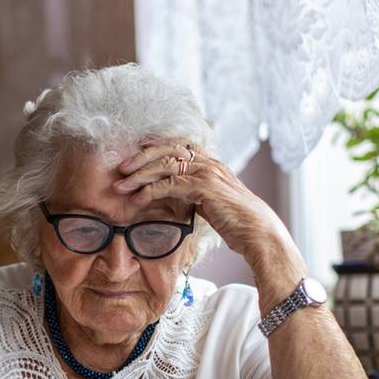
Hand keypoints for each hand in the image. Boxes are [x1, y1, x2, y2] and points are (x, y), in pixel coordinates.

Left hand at [114, 140, 307, 301]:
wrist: (258, 233)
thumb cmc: (237, 222)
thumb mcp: (211, 202)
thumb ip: (194, 192)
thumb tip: (173, 193)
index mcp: (210, 163)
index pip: (177, 145)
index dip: (154, 146)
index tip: (134, 152)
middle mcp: (209, 163)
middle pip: (168, 149)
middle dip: (141, 157)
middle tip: (121, 168)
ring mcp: (208, 173)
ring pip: (165, 165)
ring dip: (140, 174)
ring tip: (121, 185)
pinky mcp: (205, 188)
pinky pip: (170, 185)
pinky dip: (150, 190)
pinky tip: (138, 199)